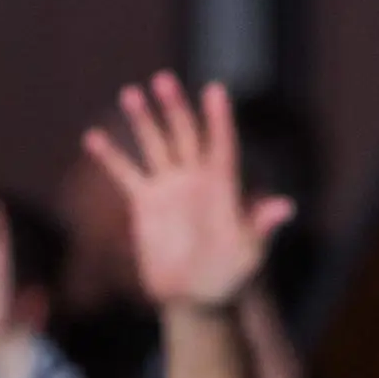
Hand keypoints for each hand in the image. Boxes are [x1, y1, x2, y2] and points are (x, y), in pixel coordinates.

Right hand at [82, 73, 294, 313]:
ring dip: (144, 120)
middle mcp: (195, 178)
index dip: (219, 119)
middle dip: (174, 107)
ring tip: (130, 93)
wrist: (195, 296)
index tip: (215, 90)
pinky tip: (92, 137)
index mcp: (223, 186)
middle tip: (163, 80)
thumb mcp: (249, 252)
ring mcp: (169, 187)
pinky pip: (126, 174)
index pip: (222, 145)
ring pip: (155, 145)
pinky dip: (110, 157)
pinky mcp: (145, 202)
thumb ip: (261, 227)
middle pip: (185, 134)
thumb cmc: (229, 275)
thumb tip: (286, 207)